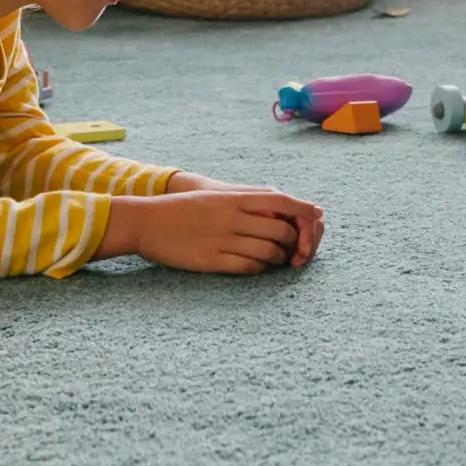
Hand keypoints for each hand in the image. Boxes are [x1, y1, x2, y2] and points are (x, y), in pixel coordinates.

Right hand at [101, 187, 325, 273]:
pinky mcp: (211, 261)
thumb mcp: (217, 197)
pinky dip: (260, 268)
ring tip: (279, 260)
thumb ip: (247, 201)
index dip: (304, 210)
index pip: (282, 201)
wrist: (147, 222)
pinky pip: (248, 267)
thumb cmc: (184, 209)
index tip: (318, 217)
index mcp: (234, 197)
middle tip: (296, 250)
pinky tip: (259, 267)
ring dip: (279, 258)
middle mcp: (232, 217)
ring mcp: (222, 239)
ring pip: (268, 251)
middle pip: (281, 230)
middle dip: (295, 242)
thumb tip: (281, 206)